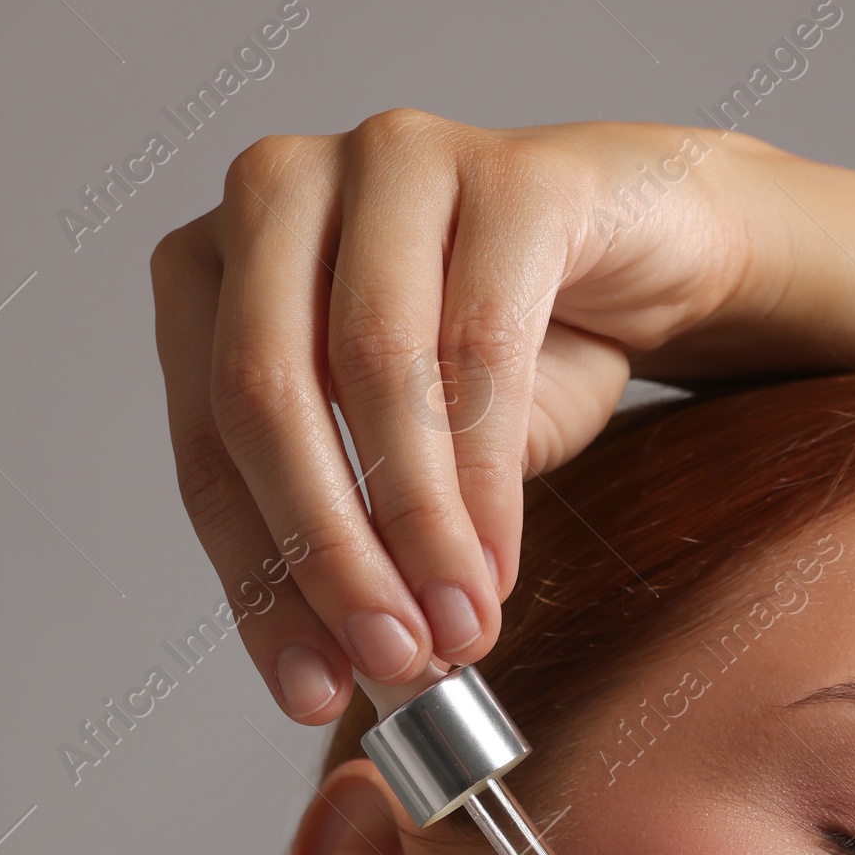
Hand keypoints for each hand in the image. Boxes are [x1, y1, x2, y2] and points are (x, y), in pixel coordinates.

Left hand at [150, 113, 768, 722]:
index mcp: (216, 269)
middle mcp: (278, 191)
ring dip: (418, 527)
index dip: (256, 582)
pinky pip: (484, 343)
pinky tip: (500, 562)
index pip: (207, 443)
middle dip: (328, 555)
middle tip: (389, 663)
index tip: (310, 695)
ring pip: (372, 367)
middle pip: (264, 394)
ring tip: (458, 629)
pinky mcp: (511, 171)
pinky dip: (488, 477)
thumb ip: (361, 543)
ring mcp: (390, 159)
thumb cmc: (511, 354)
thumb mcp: (409, 464)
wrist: (647, 251)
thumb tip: (340, 674)